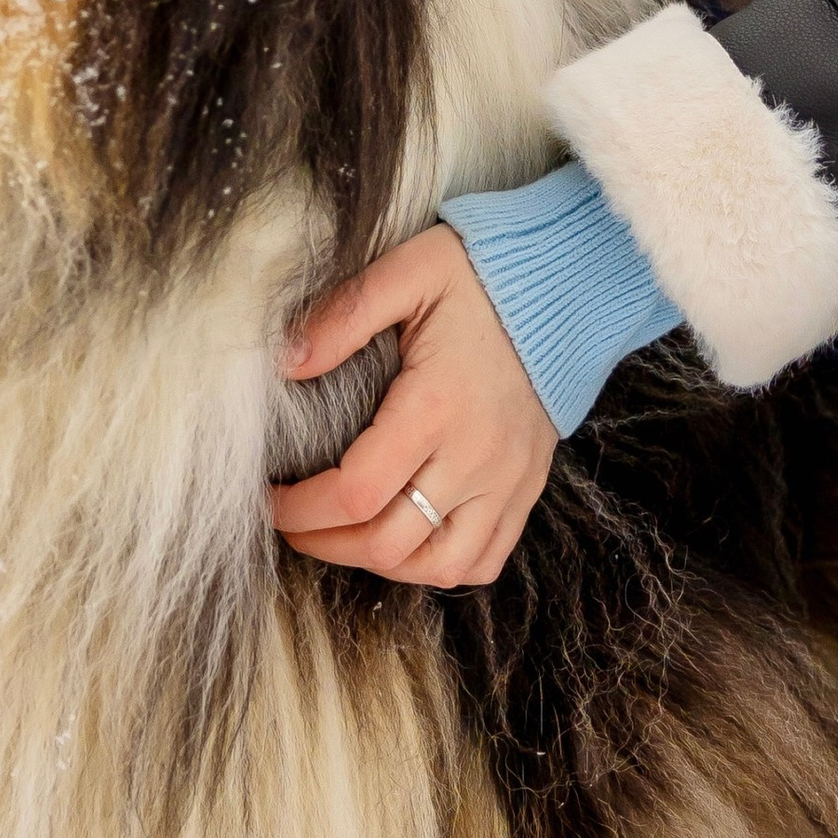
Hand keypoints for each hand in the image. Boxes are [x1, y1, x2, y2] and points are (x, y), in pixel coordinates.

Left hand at [269, 224, 556, 588]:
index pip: (357, 492)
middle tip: (292, 522)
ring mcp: (508, 480)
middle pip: (389, 543)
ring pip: (440, 566)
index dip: (300, 510)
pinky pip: (485, 559)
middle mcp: (476, 457)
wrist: (568, 285)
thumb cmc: (481, 277)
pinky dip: (441, 566)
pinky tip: (409, 541)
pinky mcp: (526, 487)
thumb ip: (344, 315)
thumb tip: (286, 363)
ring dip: (381, 563)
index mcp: (436, 407)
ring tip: (345, 536)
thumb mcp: (408, 270)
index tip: (269, 497)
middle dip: (324, 543)